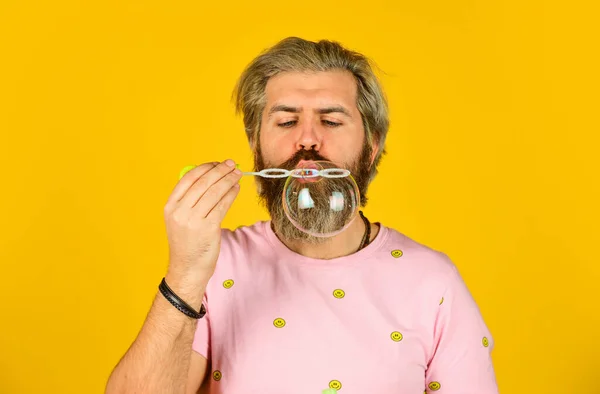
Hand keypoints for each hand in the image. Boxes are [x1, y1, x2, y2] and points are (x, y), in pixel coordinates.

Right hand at [163, 160, 241, 289]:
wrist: (187, 268)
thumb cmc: (187, 243)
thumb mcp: (180, 219)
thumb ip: (190, 199)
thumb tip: (211, 176)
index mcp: (170, 206)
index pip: (189, 178)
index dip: (205, 167)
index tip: (218, 163)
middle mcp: (180, 211)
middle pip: (203, 182)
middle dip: (220, 170)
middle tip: (232, 165)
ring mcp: (193, 220)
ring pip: (215, 192)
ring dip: (229, 180)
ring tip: (238, 175)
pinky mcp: (208, 228)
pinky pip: (222, 205)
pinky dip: (231, 194)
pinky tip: (236, 189)